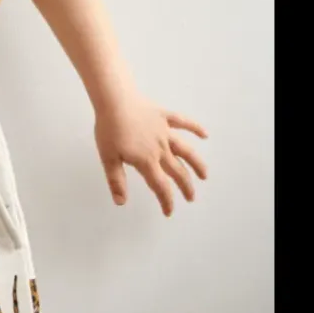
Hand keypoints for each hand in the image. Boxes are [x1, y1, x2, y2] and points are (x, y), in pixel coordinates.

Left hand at [94, 92, 207, 215]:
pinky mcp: (164, 116)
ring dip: (196, 164)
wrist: (114, 100)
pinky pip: (183, 122)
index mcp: (146, 160)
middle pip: (177, 171)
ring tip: (204, 176)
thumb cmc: (109, 129)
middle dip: (185, 187)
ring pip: (185, 150)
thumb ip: (116, 180)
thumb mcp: (108, 158)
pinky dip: (195, 128)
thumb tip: (121, 202)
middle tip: (190, 198)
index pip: (160, 186)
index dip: (166, 201)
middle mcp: (160, 149)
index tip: (169, 212)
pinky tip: (205, 134)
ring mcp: (164, 132)